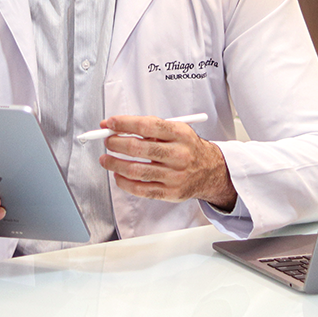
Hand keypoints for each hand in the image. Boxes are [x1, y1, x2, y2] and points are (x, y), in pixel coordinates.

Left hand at [98, 115, 236, 210]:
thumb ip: (149, 127)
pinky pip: (141, 189)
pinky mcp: (170, 192)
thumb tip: (115, 126)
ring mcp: (175, 176)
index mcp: (180, 134)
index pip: (146, 126)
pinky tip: (118, 176)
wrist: (211, 171)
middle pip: (138, 149)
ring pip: (136, 170)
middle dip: (116, 143)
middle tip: (107, 141)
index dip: (124, 123)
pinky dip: (124, 182)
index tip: (109, 123)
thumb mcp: (177, 130)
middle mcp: (179, 155)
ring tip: (106, 159)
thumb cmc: (187, 148)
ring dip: (114, 164)